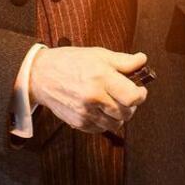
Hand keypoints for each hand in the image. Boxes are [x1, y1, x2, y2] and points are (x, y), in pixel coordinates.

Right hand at [28, 46, 149, 133]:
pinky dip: (105, 122)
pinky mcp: (78, 123)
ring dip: (119, 116)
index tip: (140, 90)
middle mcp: (93, 97)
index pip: (132, 96)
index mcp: (101, 77)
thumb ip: (123, 61)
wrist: (41, 75)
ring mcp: (85, 112)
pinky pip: (101, 129)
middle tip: (126, 96)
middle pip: (126, 113)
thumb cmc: (70, 61)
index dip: (140, 95)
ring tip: (113, 103)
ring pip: (115, 124)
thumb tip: (143, 60)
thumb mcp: (98, 54)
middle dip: (131, 106)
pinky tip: (100, 109)